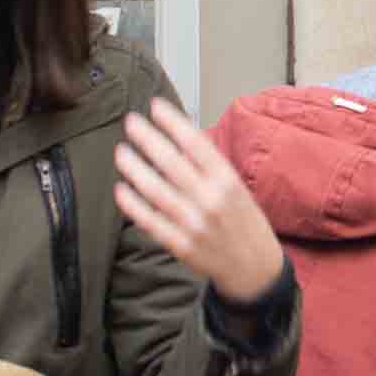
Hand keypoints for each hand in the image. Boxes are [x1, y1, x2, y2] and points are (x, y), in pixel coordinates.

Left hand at [113, 101, 284, 300]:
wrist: (255, 269)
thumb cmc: (244, 223)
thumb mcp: (237, 189)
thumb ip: (209, 167)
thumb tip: (178, 138)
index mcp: (228, 181)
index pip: (196, 143)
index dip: (173, 122)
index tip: (155, 106)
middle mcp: (212, 200)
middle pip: (172, 163)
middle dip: (148, 138)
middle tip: (130, 122)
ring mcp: (194, 224)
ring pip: (156, 191)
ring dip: (135, 168)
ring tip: (121, 151)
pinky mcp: (181, 245)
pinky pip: (151, 221)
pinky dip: (133, 205)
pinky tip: (122, 189)